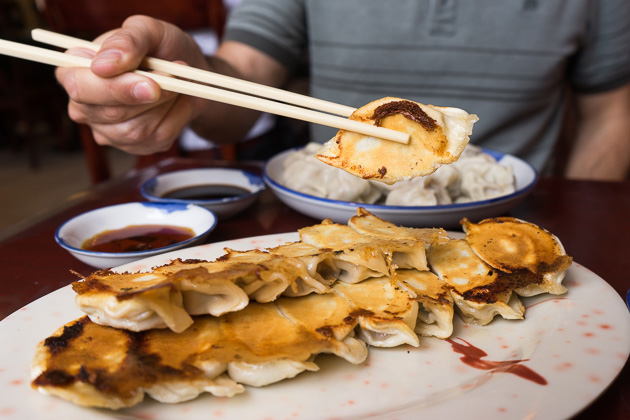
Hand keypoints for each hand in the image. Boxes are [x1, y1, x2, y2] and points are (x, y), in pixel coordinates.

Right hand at [56, 15, 207, 154]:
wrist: (187, 75)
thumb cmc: (161, 48)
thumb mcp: (147, 30)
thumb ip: (127, 40)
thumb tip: (104, 64)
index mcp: (74, 70)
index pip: (80, 87)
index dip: (115, 88)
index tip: (150, 83)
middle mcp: (84, 105)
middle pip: (111, 113)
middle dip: (151, 96)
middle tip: (174, 78)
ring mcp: (107, 130)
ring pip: (136, 130)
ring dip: (167, 105)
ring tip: (178, 84)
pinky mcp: (133, 146)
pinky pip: (158, 139)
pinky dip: (177, 117)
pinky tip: (178, 101)